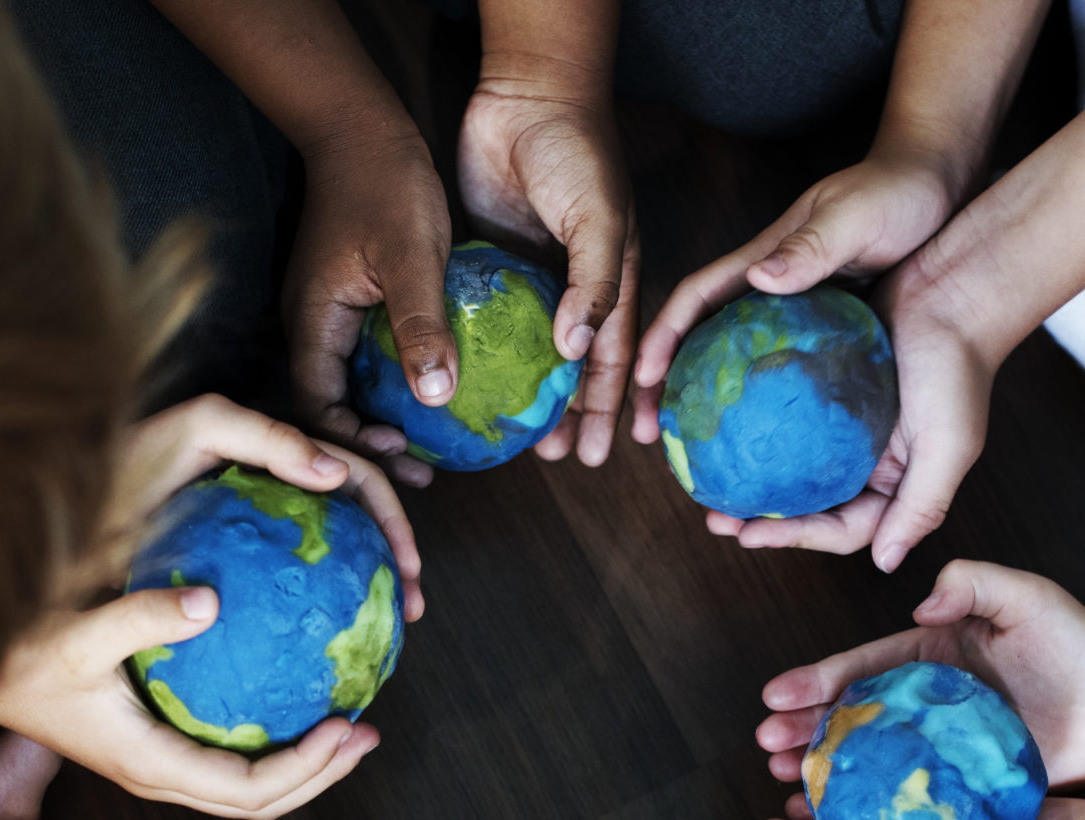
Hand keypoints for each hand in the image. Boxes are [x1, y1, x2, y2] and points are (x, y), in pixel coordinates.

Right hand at [0, 399, 421, 819]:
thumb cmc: (14, 658)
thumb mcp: (75, 636)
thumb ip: (139, 617)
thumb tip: (208, 600)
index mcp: (152, 764)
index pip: (251, 788)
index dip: (309, 767)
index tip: (350, 725)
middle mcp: (162, 774)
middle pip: (264, 799)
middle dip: (324, 771)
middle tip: (369, 729)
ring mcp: (160, 762)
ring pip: (251, 784)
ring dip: (308, 760)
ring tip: (351, 719)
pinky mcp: (158, 740)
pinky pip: (231, 753)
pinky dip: (276, 735)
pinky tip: (298, 691)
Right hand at [283, 128, 455, 488]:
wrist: (362, 126)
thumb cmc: (384, 182)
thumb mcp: (411, 256)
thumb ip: (420, 325)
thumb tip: (433, 396)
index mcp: (313, 321)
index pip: (316, 406)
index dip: (350, 442)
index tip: (400, 455)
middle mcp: (312, 325)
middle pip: (328, 407)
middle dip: (368, 446)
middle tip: (421, 472)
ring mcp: (329, 314)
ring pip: (348, 386)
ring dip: (382, 419)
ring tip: (429, 448)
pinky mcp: (351, 303)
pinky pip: (365, 360)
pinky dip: (392, 386)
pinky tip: (431, 397)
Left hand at [457, 66, 639, 466]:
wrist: (526, 95)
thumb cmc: (578, 154)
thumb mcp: (598, 221)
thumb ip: (594, 285)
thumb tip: (577, 351)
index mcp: (612, 281)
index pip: (615, 359)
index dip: (610, 407)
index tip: (599, 454)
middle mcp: (574, 286)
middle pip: (574, 366)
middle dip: (569, 414)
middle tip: (555, 459)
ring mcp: (532, 276)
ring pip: (530, 351)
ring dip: (525, 394)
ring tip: (513, 435)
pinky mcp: (491, 260)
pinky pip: (488, 318)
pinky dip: (484, 351)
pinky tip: (469, 381)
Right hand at [631, 154, 955, 439]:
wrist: (937, 185)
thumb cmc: (897, 192)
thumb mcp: (855, 216)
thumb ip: (810, 246)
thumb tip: (758, 277)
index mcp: (763, 260)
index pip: (696, 299)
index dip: (662, 336)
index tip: (641, 378)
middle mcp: (769, 289)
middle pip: (700, 340)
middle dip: (664, 385)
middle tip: (645, 436)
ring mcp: (794, 312)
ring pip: (735, 363)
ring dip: (707, 405)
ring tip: (694, 457)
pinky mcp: (824, 330)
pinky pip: (781, 373)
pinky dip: (763, 408)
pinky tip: (768, 445)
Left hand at [698, 258, 996, 569]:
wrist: (954, 287)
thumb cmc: (958, 368)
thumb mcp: (948, 445)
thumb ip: (921, 507)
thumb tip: (885, 564)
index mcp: (894, 485)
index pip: (841, 529)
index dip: (795, 538)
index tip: (747, 536)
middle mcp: (867, 463)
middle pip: (808, 504)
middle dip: (761, 518)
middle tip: (715, 518)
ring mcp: (844, 427)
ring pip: (790, 464)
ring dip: (750, 476)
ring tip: (708, 478)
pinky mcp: (825, 387)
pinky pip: (784, 413)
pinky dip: (757, 424)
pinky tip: (723, 425)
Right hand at [759, 560, 1084, 788]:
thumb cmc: (1079, 640)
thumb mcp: (1024, 595)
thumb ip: (972, 584)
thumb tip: (921, 606)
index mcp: (929, 655)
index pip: (861, 666)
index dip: (816, 681)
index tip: (774, 695)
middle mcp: (928, 702)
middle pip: (852, 716)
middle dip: (804, 729)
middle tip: (766, 748)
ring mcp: (945, 745)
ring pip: (872, 758)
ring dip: (826, 769)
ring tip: (785, 782)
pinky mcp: (969, 782)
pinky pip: (915, 795)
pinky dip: (876, 806)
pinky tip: (842, 819)